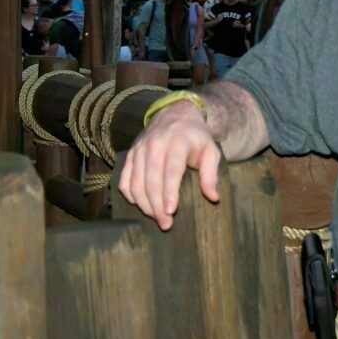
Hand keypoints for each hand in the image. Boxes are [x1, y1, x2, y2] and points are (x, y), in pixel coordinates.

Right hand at [117, 102, 222, 229]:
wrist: (175, 114)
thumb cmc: (196, 138)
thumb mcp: (211, 151)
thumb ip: (211, 174)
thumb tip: (213, 198)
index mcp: (177, 142)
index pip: (171, 171)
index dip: (169, 193)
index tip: (171, 212)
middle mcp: (155, 144)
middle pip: (151, 180)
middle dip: (156, 205)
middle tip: (165, 224)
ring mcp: (139, 149)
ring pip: (135, 182)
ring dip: (143, 204)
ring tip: (155, 218)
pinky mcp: (130, 154)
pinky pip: (124, 179)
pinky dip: (130, 195)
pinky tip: (139, 205)